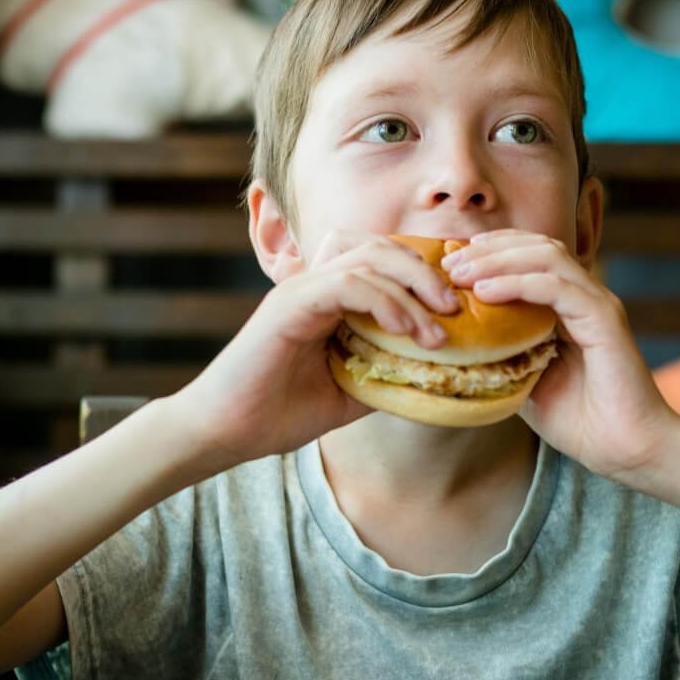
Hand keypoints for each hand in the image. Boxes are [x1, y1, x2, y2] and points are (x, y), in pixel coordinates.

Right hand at [173, 231, 459, 466]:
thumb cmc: (278, 413)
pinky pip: (345, 283)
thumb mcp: (350, 392)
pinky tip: (404, 331)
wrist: (224, 432)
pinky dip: (382, 301)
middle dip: (426, 273)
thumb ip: (385, 374)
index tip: (455, 308)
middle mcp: (314, 283)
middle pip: (380, 248)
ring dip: (411, 290)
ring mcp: (300, 290)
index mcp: (327, 297)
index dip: (422, 274)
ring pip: (367, 258)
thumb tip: (438, 377)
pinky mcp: (288, 304)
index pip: (381, 260)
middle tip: (455, 310)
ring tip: (438, 329)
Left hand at [443, 229, 679, 481]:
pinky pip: (557, 287)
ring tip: (460, 273)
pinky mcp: (604, 319)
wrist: (626, 450)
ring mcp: (597, 304)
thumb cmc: (581, 422)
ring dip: (498, 260)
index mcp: (569, 306)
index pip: (531, 255)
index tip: (450, 261)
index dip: (491, 251)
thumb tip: (458, 344)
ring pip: (547, 256)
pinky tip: (485, 292)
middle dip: (487, 249)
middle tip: (448, 263)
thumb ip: (502, 356)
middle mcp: (585, 296)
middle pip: (536, 246)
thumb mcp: (526, 382)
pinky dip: (518, 283)